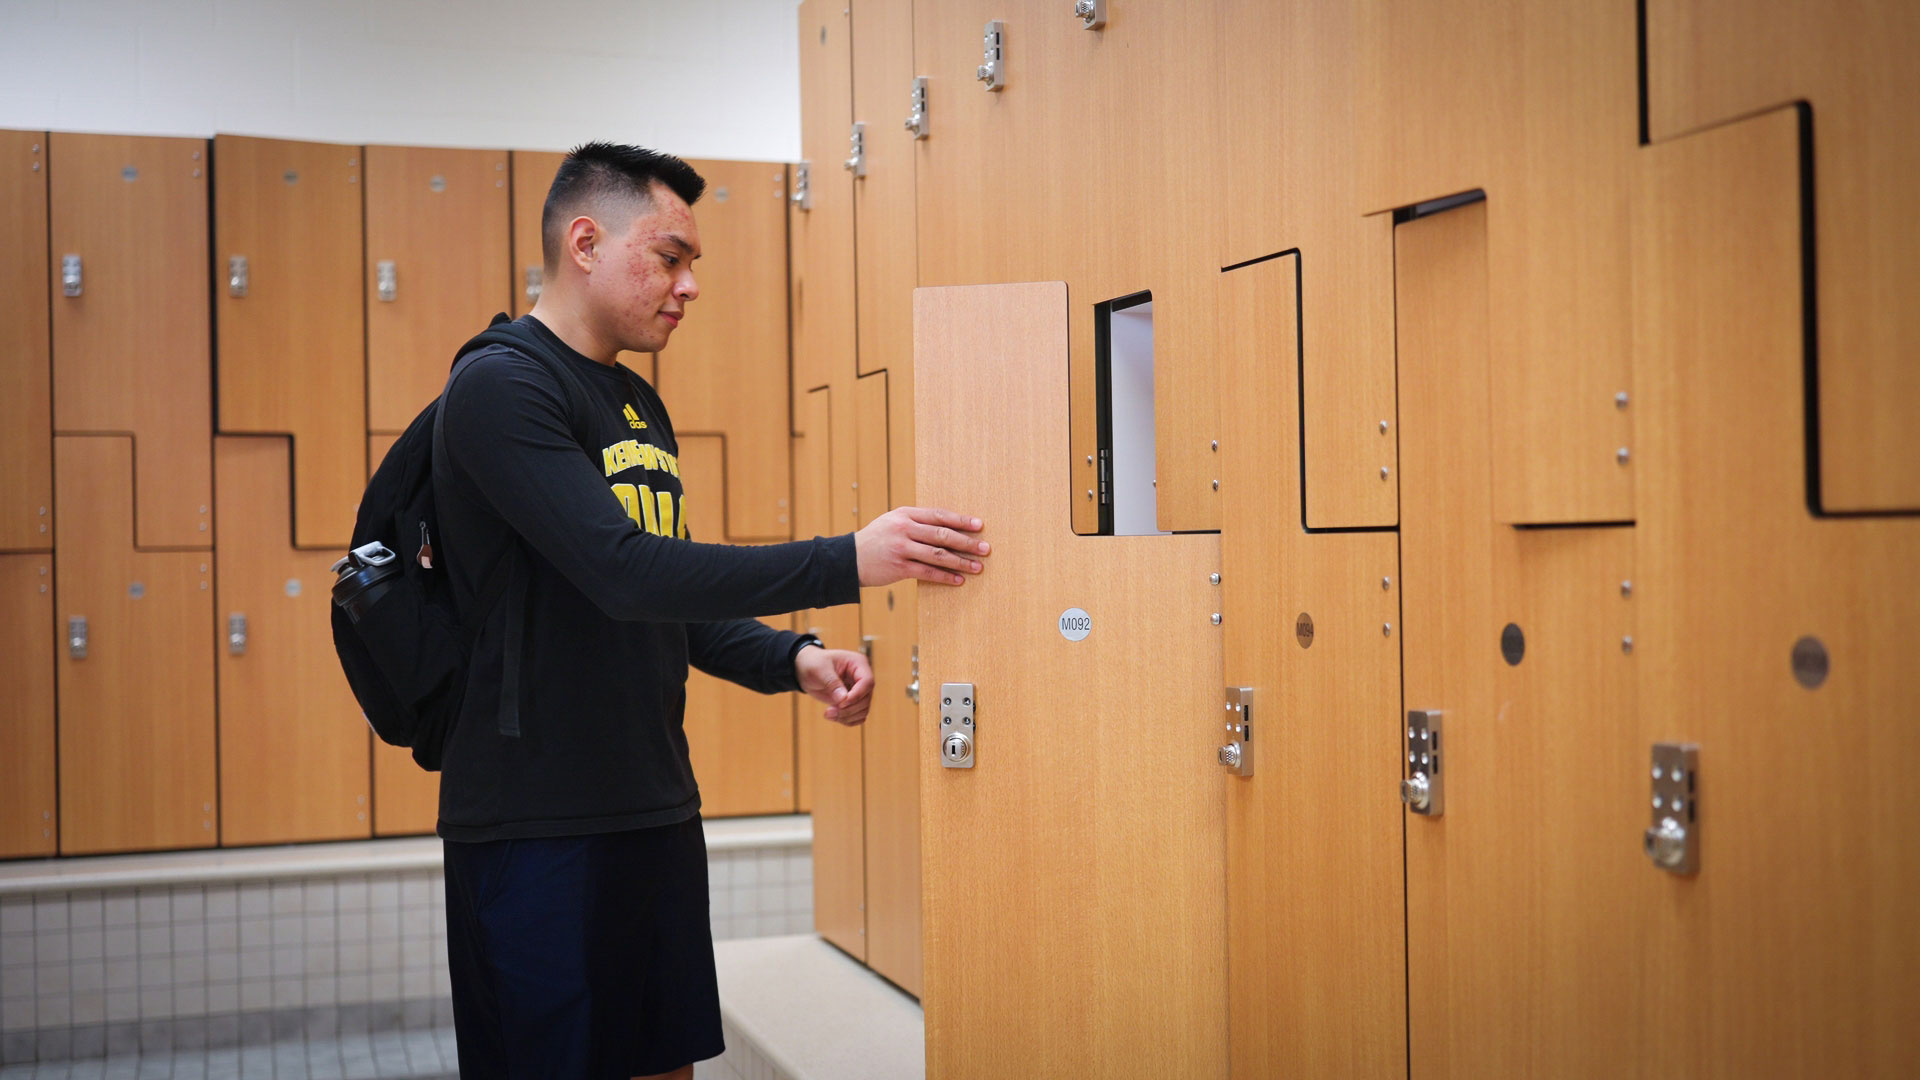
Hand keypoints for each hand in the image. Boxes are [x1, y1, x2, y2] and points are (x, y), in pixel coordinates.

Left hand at [795, 646, 872, 725]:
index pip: (867, 682)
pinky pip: (858, 716)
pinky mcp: (853, 702)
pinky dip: (847, 720)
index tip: (841, 703)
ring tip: (828, 714)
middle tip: (828, 712)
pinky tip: (833, 717)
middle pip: (866, 698)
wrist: (806, 670)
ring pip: (863, 710)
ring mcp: (859, 691)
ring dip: (847, 716)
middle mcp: (862, 677)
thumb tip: (843, 699)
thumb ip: (832, 683)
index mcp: (858, 663)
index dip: (857, 695)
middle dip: (849, 709)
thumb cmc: (813, 663)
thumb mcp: (819, 669)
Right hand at [854, 506, 989, 587]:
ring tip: (977, 567)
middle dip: (966, 542)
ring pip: (938, 555)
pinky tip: (958, 580)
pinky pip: (927, 572)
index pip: (938, 515)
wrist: (848, 559)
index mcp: (905, 514)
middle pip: (942, 534)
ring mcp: (901, 548)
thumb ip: (917, 521)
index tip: (979, 525)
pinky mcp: (899, 567)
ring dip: (960, 562)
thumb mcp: (893, 522)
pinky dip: (945, 576)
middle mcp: (904, 529)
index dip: (960, 520)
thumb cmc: (876, 539)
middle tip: (985, 548)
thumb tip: (949, 526)